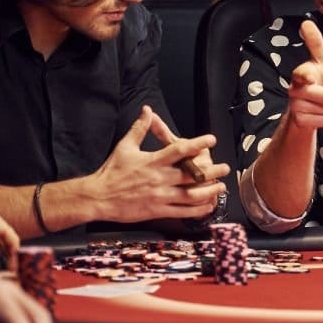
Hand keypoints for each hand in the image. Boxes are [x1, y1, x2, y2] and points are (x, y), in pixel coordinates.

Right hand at [88, 105, 229, 222]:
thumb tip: (147, 110)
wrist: (98, 197)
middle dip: (212, 171)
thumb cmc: (112, 171)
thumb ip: (140, 128)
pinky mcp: (158, 210)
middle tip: (225, 167)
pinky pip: (182, 211)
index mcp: (153, 161)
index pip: (180, 150)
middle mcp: (160, 178)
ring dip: (209, 191)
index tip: (211, 140)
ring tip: (221, 186)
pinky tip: (208, 206)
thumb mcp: (125, 146)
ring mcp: (160, 196)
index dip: (198, 144)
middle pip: (192, 174)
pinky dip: (198, 210)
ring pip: (191, 195)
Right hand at [287, 20, 322, 129]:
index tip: (309, 77)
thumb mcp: (321, 60)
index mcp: (300, 73)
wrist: (308, 103)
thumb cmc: (318, 77)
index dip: (305, 76)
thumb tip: (306, 22)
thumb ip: (315, 42)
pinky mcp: (300, 121)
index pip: (302, 74)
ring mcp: (296, 106)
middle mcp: (295, 90)